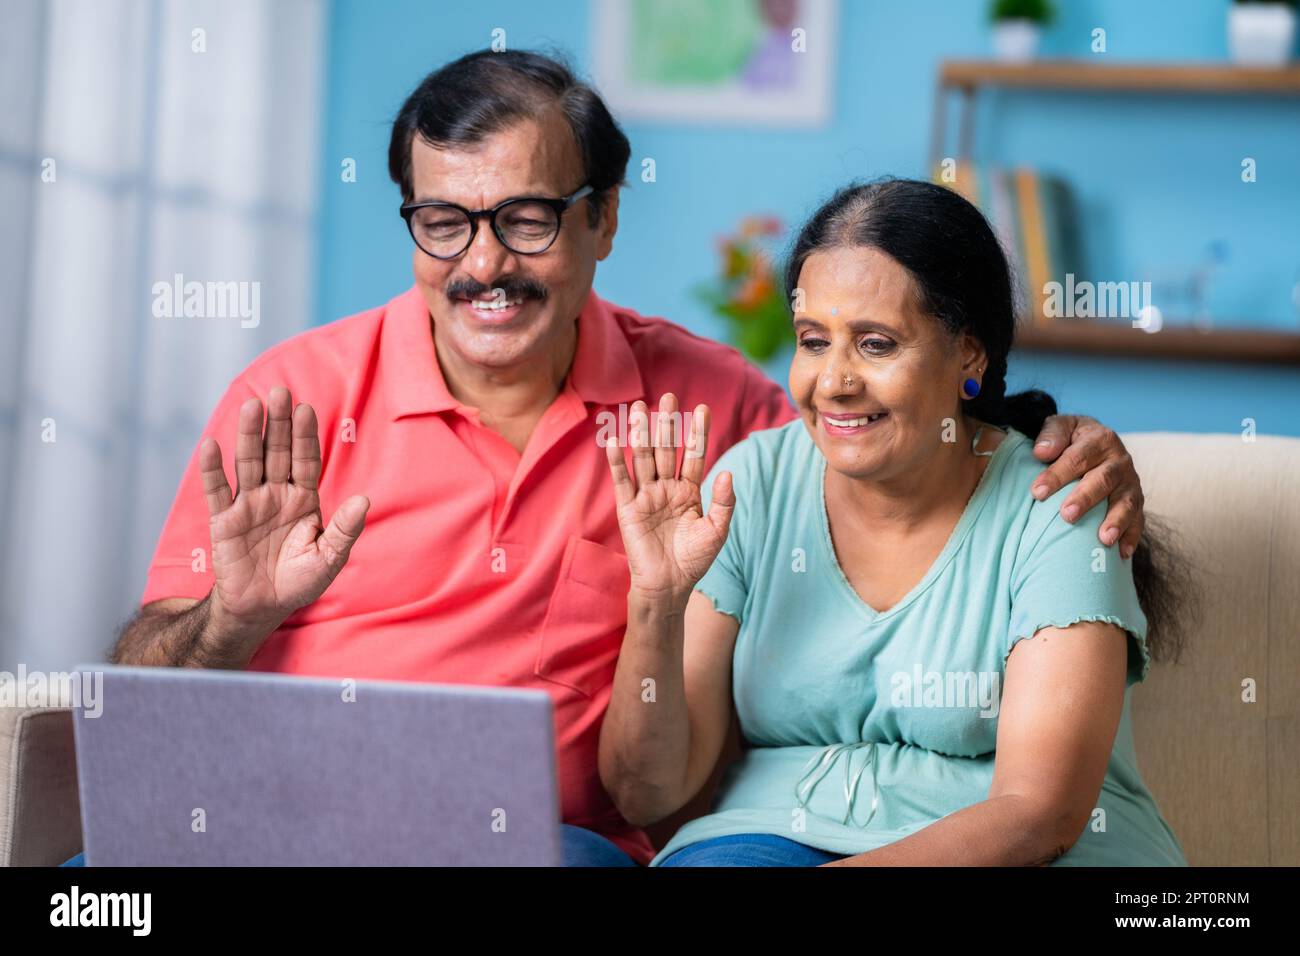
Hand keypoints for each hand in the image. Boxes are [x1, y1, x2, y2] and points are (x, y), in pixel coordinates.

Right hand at [199, 386, 369, 645]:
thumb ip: (345, 530)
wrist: (261, 608)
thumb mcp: (329, 558)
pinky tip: (211, 445)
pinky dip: (213, 469)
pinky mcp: (224, 521)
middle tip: (280, 392)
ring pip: (249, 463)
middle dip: (279, 424)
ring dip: (249, 436)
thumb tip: (365, 500)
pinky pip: (218, 491)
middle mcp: (276, 495)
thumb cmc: (298, 582)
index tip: (307, 409)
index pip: (305, 461)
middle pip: (277, 453)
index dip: (305, 436)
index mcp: (304, 500)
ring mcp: (249, 505)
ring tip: (251, 406)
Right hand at [604, 393, 734, 607]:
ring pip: (644, 458)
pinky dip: (617, 461)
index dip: (697, 433)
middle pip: (667, 449)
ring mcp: (646, 496)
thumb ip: (724, 503)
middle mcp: (667, 488)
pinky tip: (615, 440)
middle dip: (668, 423)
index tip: (702, 409)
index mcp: (689, 492)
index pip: (694, 455)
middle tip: (669, 396)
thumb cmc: (694, 560)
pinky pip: (622, 481)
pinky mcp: (628, 509)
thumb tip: (727, 473)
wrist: (669, 586)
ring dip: (642, 433)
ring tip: (640, 407)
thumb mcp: (717, 531)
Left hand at [1029, 414, 1142, 557]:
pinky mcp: (1137, 501)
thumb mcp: (1061, 427)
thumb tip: (1042, 452)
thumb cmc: (1071, 439)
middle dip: (1085, 499)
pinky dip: (1132, 536)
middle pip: (1103, 480)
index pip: (1077, 457)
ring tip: (1103, 539)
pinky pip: (1139, 519)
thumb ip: (1052, 435)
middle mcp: (1119, 461)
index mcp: (1100, 439)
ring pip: (1126, 502)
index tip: (1037, 492)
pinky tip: (1122, 553)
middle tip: (1066, 515)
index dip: (1057, 474)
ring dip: (1116, 521)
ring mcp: (1131, 482)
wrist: (1096, 443)